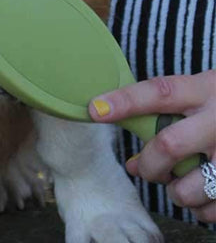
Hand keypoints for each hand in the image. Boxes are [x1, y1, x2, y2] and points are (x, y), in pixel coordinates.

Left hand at [89, 70, 215, 222]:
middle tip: (143, 168)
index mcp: (205, 90)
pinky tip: (202, 195)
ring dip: (175, 192)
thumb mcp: (201, 93)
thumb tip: (133, 162)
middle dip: (149, 164)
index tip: (95, 110)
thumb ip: (166, 117)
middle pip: (169, 145)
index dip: (124, 101)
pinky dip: (201, 209)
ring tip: (178, 183)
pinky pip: (213, 209)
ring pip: (191, 187)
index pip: (159, 92)